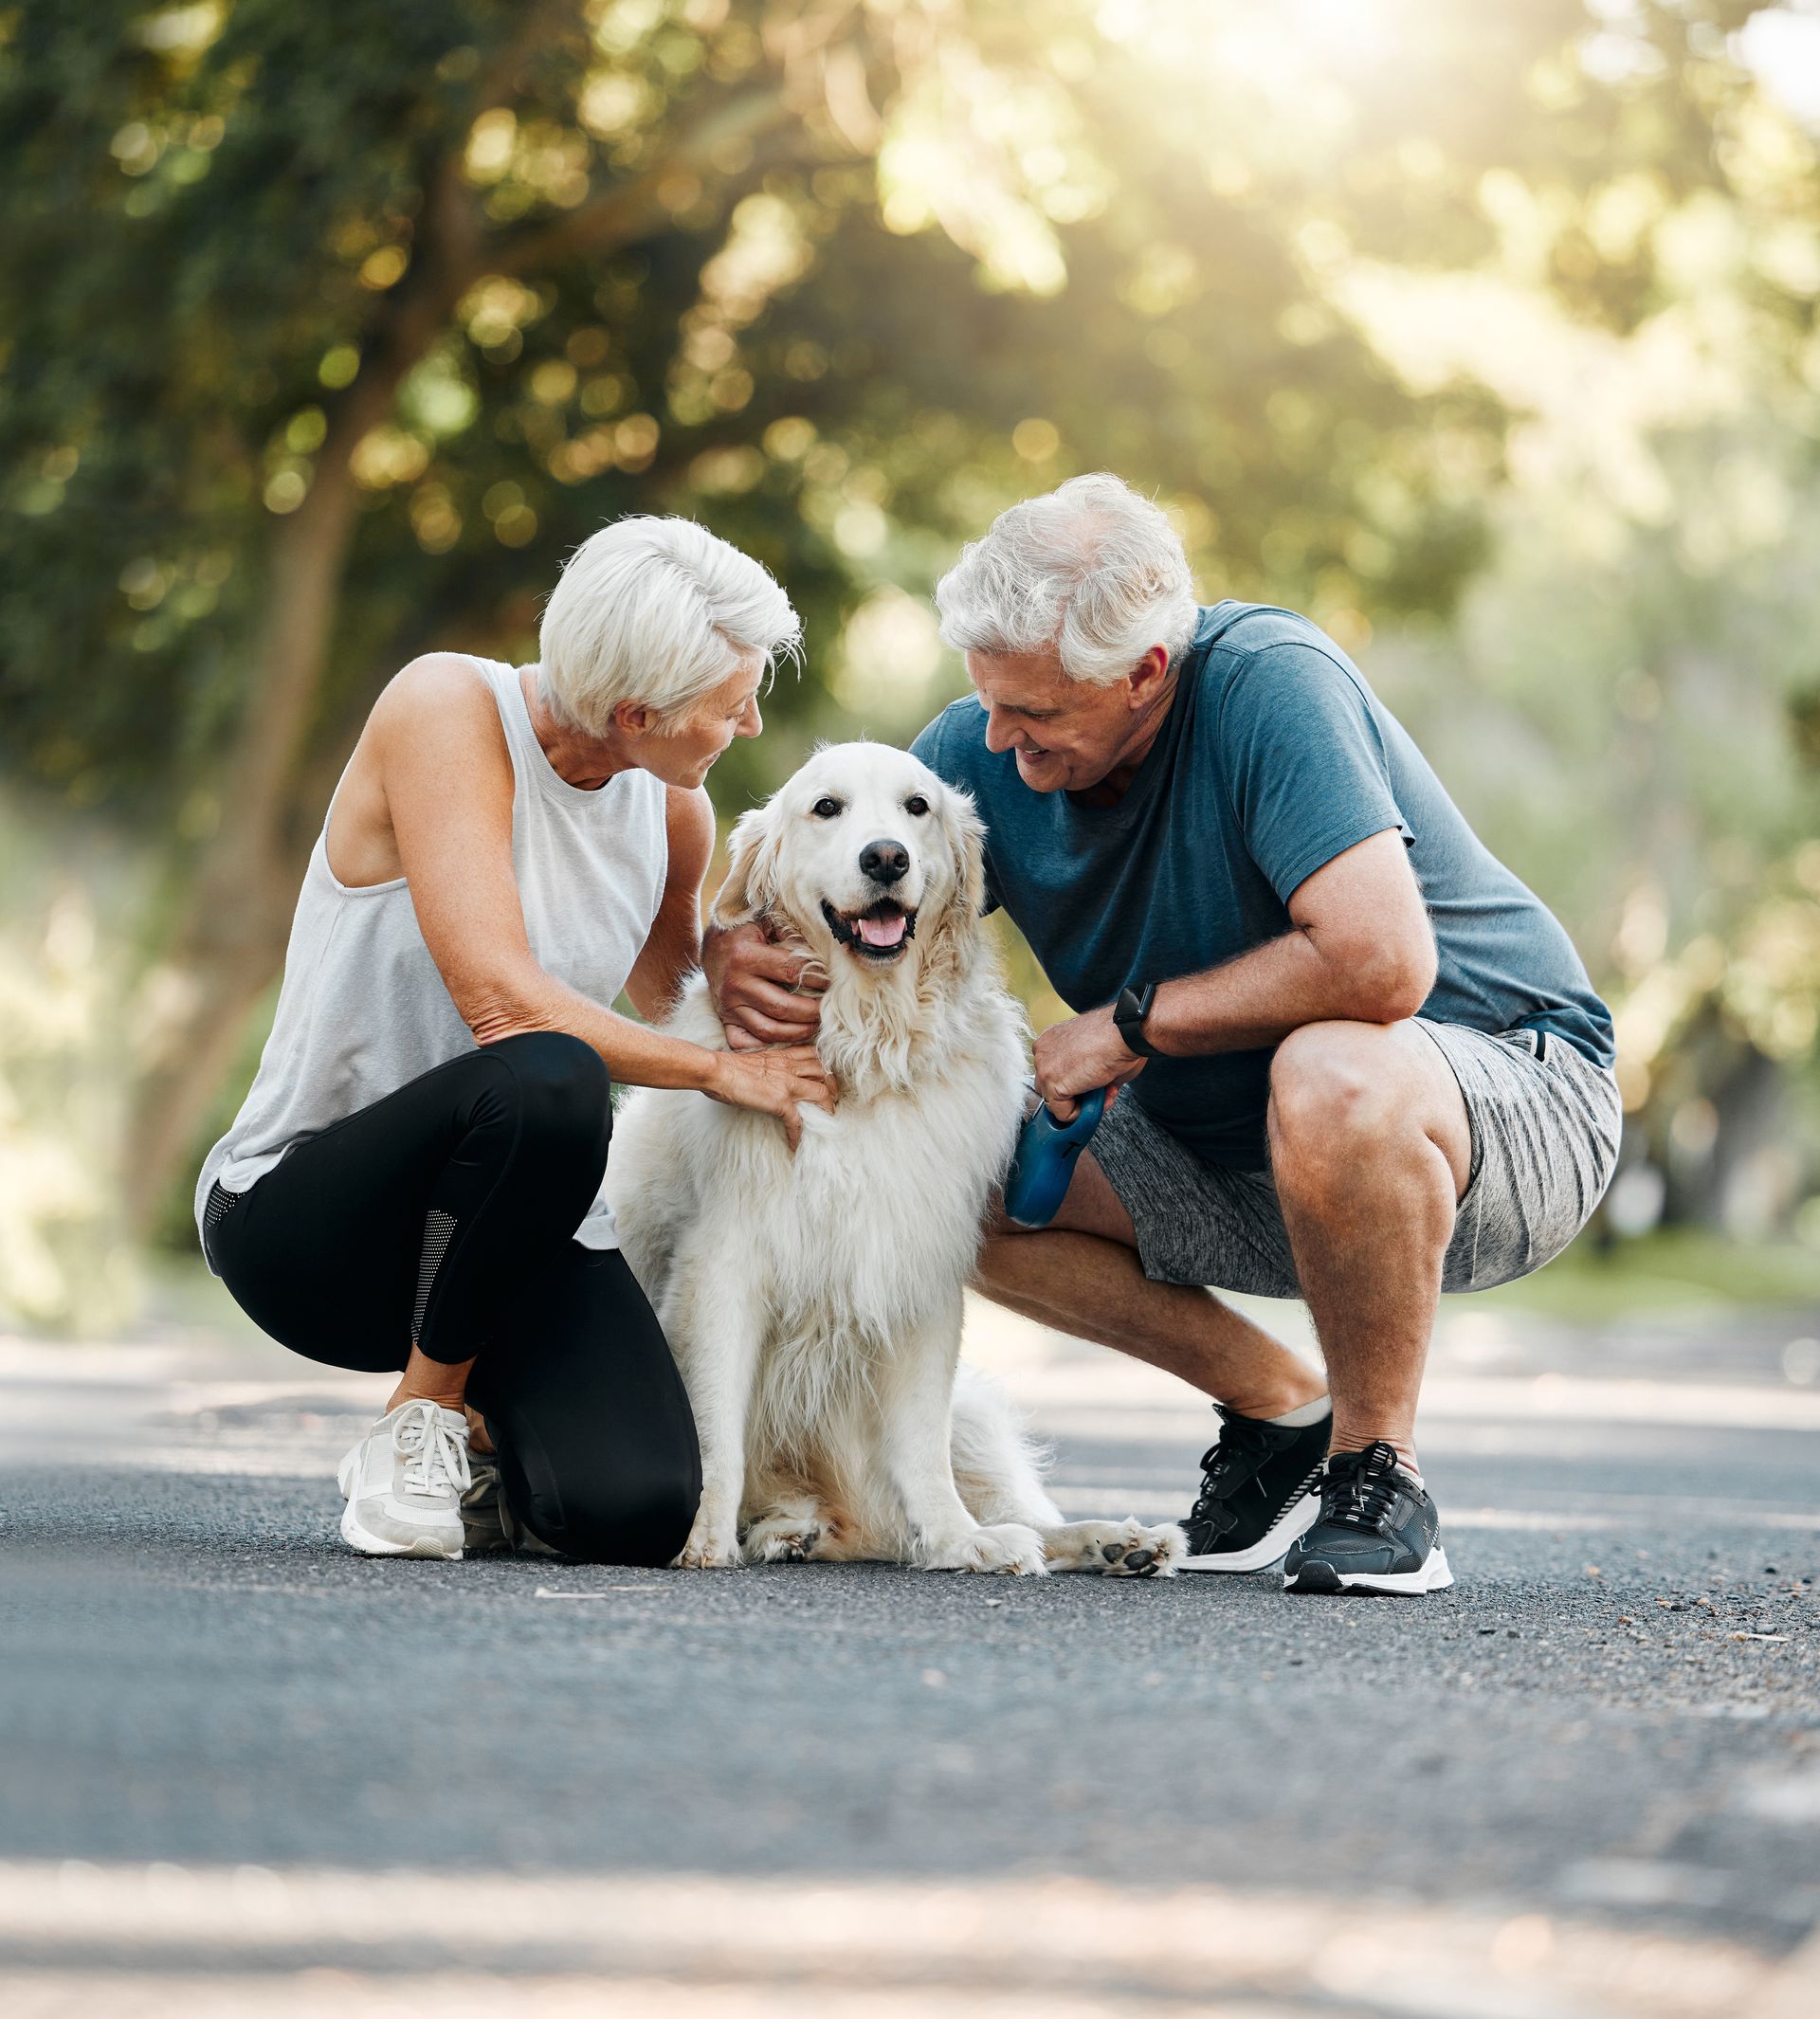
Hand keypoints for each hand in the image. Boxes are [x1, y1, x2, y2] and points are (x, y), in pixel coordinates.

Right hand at [702, 920, 824, 1052]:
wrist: (713, 946)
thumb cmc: (746, 932)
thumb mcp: (766, 923)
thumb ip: (791, 934)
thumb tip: (823, 951)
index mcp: (745, 955)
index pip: (791, 971)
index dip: (816, 979)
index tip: (831, 983)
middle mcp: (735, 983)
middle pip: (782, 1007)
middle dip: (811, 1012)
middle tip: (827, 1011)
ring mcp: (728, 1005)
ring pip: (768, 1030)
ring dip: (797, 1032)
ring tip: (815, 1026)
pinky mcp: (725, 1019)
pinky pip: (746, 1042)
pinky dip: (767, 1046)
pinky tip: (787, 1040)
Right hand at [706, 1044, 836, 1150]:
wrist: (716, 1071)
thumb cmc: (727, 1066)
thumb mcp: (756, 1060)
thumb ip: (770, 1064)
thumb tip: (770, 1077)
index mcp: (783, 1055)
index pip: (814, 1055)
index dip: (825, 1066)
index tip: (827, 1078)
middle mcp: (790, 1066)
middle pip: (825, 1072)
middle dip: (833, 1086)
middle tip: (832, 1100)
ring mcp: (787, 1082)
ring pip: (821, 1093)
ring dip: (827, 1108)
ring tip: (825, 1120)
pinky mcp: (779, 1101)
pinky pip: (797, 1120)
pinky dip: (799, 1134)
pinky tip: (795, 1145)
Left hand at [1031, 1006, 1146, 1123]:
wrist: (1125, 1032)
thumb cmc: (1118, 1036)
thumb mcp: (1095, 1054)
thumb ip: (1086, 1074)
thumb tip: (1094, 1092)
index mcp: (1052, 1040)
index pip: (1053, 1072)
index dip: (1077, 1083)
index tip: (1095, 1083)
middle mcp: (1042, 1051)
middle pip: (1050, 1088)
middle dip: (1077, 1095)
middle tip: (1103, 1091)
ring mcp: (1044, 1068)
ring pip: (1056, 1102)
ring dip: (1081, 1105)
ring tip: (1104, 1094)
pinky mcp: (1052, 1084)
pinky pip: (1063, 1113)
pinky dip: (1082, 1114)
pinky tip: (1099, 1099)